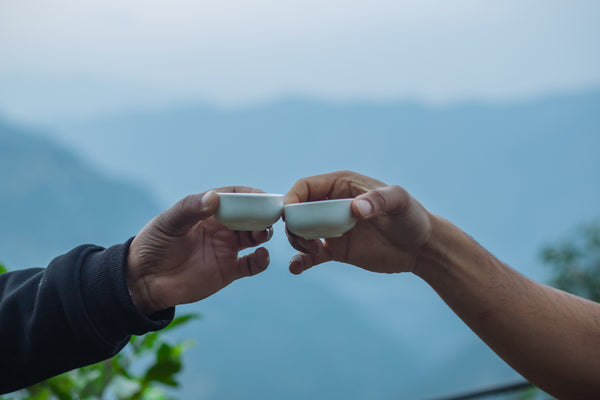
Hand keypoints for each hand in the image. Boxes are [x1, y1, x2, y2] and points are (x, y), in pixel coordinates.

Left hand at [127, 187, 272, 314]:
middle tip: (272, 214)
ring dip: (264, 233)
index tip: (262, 196)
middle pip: (249, 215)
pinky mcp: (228, 271)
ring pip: (255, 237)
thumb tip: (214, 198)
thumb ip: (191, 208)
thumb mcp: (169, 222)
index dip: (249, 195)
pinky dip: (261, 261)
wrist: (144, 281)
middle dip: (262, 213)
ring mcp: (226, 249)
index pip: (233, 197)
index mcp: (207, 212)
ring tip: (264, 233)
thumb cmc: (153, 245)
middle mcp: (220, 228)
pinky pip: (252, 265)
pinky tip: (261, 255)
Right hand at [284, 171, 431, 274]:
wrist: (421, 248)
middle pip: (297, 211)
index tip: (289, 215)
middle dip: (293, 224)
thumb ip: (378, 200)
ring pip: (300, 232)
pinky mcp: (336, 250)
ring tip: (314, 251)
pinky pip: (310, 255)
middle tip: (308, 239)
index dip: (292, 198)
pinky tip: (296, 267)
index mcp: (341, 185)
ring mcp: (332, 228)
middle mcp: (332, 205)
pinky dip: (300, 260)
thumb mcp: (399, 202)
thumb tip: (355, 208)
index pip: (305, 187)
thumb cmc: (411, 217)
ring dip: (297, 242)